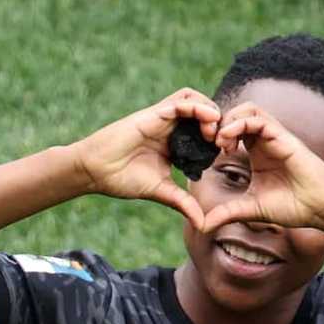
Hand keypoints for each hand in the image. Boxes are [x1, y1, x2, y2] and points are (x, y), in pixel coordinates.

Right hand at [73, 88, 220, 229]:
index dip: (219, 138)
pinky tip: (209, 119)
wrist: (95, 171)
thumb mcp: (162, 192)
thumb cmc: (122, 179)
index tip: (227, 153)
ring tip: (216, 131)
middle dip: (220, 123)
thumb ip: (184, 203)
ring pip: (194, 99)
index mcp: (174, 143)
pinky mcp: (154, 114)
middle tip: (225, 143)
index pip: (204, 131)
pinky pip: (180, 102)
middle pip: (203, 111)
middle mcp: (170, 127)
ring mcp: (162, 118)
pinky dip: (198, 107)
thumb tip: (204, 225)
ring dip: (210, 110)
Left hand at [203, 103, 323, 232]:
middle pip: (237, 113)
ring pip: (247, 109)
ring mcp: (275, 136)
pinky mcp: (283, 136)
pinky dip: (239, 124)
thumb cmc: (292, 207)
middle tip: (207, 143)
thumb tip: (203, 225)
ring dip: (228, 120)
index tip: (203, 153)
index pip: (231, 129)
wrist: (319, 208)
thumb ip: (227, 213)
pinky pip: (258, 118)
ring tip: (218, 142)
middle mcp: (265, 140)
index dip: (214, 135)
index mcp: (257, 152)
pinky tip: (228, 142)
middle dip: (217, 124)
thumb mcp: (250, 209)